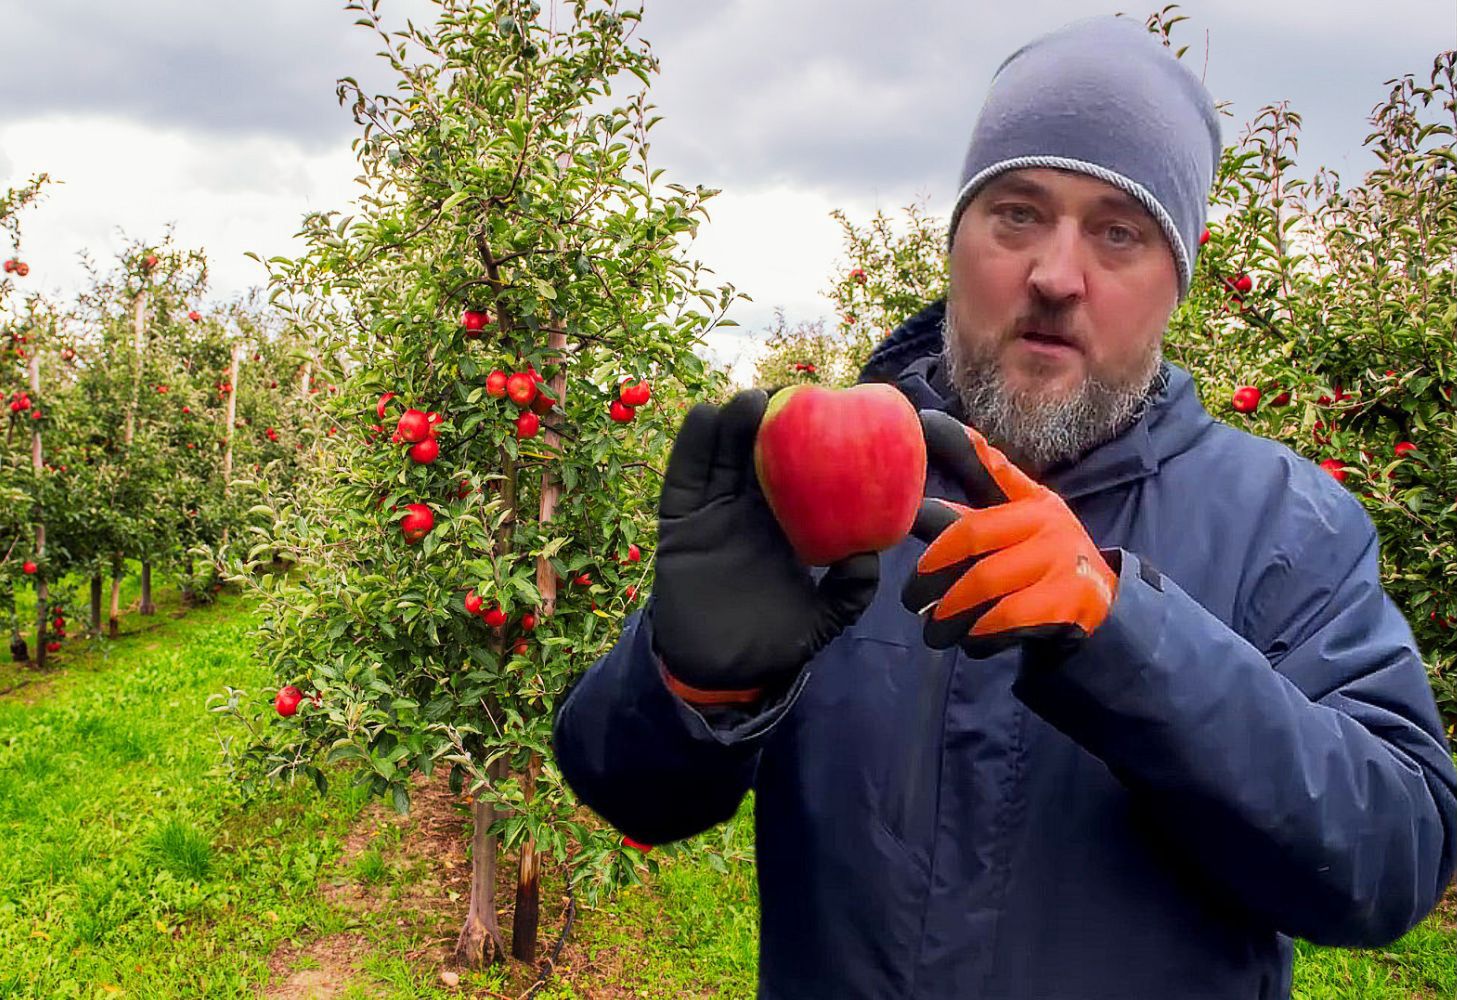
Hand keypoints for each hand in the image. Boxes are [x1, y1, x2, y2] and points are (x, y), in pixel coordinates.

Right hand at [652, 388, 879, 702]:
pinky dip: (689, 447)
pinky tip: (703, 418)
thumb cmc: (772, 644)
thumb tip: (867, 558)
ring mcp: (711, 513)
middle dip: (768, 420)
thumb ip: (848, 594)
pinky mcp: (679, 524)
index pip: (796, 473)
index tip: (827, 412)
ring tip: (749, 402)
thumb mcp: (822, 620)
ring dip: (731, 424)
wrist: (721, 675)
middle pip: (756, 453)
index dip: (806, 442)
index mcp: (784, 526)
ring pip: (719, 457)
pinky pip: (681, 479)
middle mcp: (747, 511)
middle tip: (786, 397)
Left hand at [900, 410, 1117, 658]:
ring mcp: (1059, 560)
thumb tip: (913, 509)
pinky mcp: (1065, 603)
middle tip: (912, 598)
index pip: (989, 466)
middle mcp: (1047, 522)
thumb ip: (972, 518)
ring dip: (949, 612)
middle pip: (970, 536)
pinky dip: (978, 634)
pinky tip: (971, 641)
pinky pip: (1004, 618)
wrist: (1106, 611)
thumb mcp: (1018, 533)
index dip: (957, 444)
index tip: (924, 421)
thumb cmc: (1043, 566)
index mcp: (1030, 501)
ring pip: (983, 584)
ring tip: (934, 628)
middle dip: (932, 571)